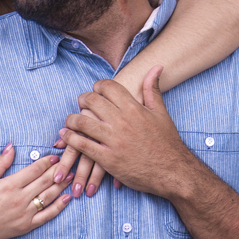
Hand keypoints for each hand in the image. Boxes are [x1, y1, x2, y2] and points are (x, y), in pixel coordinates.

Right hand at [0, 143, 72, 238]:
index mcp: (10, 185)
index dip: (47, 162)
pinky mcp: (28, 225)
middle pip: (45, 181)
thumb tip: (11, 146)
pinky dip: (59, 206)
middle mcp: (20, 198)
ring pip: (49, 196)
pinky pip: (48, 215)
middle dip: (59, 170)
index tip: (55, 156)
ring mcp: (26, 213)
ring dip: (62, 185)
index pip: (35, 170)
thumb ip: (0, 163)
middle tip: (69, 163)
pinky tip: (67, 198)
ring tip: (72, 176)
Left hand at [61, 66, 197, 199]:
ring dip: (72, 119)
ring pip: (82, 122)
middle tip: (81, 105)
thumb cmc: (167, 142)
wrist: (173, 171)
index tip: (96, 92)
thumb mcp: (161, 113)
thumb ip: (153, 90)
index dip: (98, 86)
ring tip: (71, 121)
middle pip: (91, 101)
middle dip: (83, 100)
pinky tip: (66, 136)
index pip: (107, 87)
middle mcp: (122, 121)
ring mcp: (113, 140)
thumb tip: (156, 67)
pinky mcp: (107, 159)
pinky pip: (82, 145)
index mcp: (134, 108)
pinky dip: (70, 139)